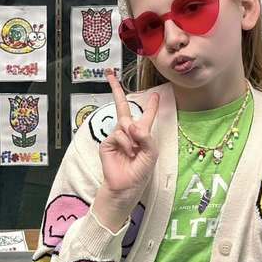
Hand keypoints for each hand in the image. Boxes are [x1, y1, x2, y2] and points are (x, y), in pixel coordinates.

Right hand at [99, 70, 159, 198]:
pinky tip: (127, 153)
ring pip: (124, 123)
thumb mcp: (151, 154)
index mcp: (142, 134)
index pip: (146, 116)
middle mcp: (128, 132)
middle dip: (116, 90)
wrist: (125, 186)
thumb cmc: (140, 172)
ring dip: (131, 137)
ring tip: (133, 151)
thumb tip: (132, 125)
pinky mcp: (107, 143)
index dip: (150, 105)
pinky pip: (118, 134)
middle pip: (122, 107)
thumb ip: (146, 137)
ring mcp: (117, 137)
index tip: (154, 94)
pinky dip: (125, 143)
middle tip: (110, 74)